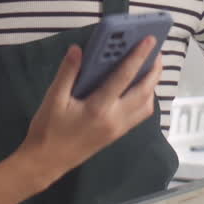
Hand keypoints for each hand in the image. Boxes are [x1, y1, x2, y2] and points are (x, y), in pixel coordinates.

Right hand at [20, 39, 162, 177]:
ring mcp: (118, 129)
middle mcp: (114, 119)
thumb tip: (78, 49)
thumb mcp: (53, 99)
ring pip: (146, 106)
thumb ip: (67, 72)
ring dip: (152, 86)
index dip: (138, 56)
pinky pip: (139, 115)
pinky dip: (144, 99)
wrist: (46, 162)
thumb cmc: (47, 130)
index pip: (124, 77)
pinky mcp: (117, 135)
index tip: (149, 40)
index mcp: (99, 108)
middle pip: (144, 93)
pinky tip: (137, 89)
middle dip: (154, 71)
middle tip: (157, 52)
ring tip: (149, 68)